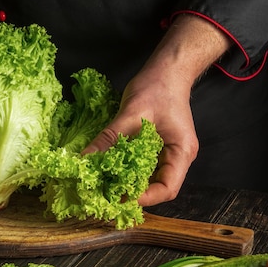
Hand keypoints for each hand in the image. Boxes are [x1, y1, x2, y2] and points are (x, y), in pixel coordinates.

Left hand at [84, 68, 198, 205]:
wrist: (168, 69)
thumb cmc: (157, 87)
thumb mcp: (130, 113)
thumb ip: (109, 138)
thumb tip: (85, 159)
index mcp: (182, 151)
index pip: (168, 188)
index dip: (145, 198)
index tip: (120, 197)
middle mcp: (179, 156)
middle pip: (160, 187)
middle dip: (135, 193)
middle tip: (108, 195)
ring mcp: (170, 152)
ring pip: (152, 178)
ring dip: (131, 183)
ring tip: (108, 186)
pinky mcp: (159, 146)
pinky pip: (146, 165)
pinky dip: (130, 171)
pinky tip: (113, 170)